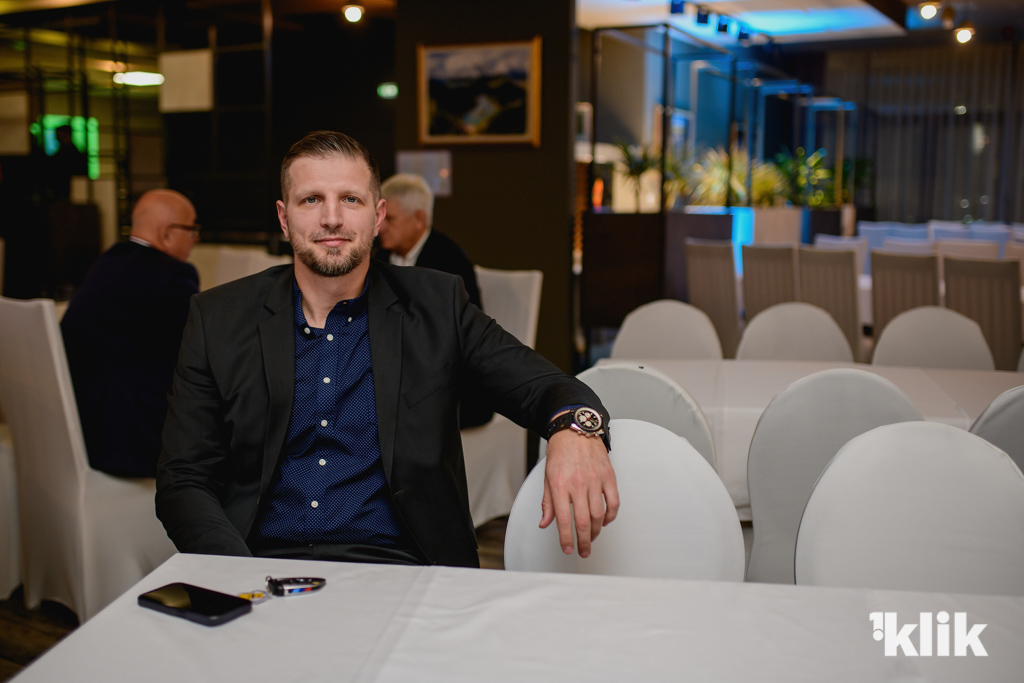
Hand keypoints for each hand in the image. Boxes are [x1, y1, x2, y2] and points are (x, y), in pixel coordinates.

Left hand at [539, 429, 618, 557]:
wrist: (576, 430)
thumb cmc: (561, 452)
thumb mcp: (547, 478)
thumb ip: (547, 503)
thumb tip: (545, 523)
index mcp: (560, 485)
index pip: (563, 519)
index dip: (566, 538)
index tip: (568, 549)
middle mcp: (578, 484)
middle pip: (584, 521)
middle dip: (584, 541)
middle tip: (583, 551)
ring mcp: (595, 480)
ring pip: (599, 515)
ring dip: (596, 531)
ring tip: (592, 538)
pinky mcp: (608, 476)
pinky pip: (614, 502)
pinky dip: (611, 516)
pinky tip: (605, 521)